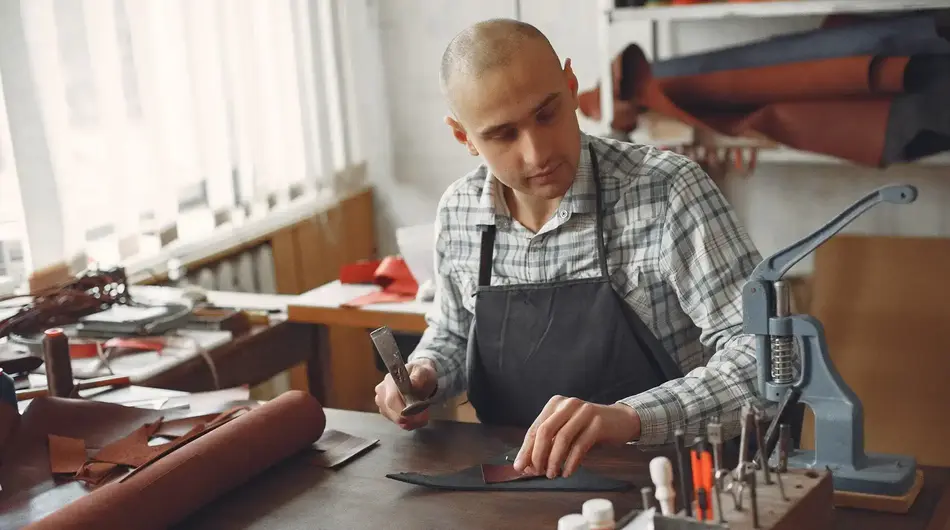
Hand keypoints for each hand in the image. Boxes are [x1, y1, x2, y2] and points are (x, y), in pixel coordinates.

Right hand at [374, 359, 437, 430]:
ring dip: (409, 421)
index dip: (404, 410)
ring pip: (392, 418)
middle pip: (391, 410)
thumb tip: (413, 384)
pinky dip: (406, 423)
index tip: (420, 415)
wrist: (419, 376)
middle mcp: (382, 390)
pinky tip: (415, 417)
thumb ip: (418, 377)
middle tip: (424, 418)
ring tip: (421, 416)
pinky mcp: (384, 409)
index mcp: (390, 379)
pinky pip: (394, 421)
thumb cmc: (421, 374)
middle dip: (408, 418)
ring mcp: (381, 400)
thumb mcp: (424, 372)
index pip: (392, 399)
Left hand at [512, 396, 640, 478]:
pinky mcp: (598, 423)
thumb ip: (549, 444)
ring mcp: (584, 412)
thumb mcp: (567, 431)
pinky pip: (580, 445)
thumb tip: (528, 465)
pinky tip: (567, 472)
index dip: (526, 449)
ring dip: (554, 460)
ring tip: (552, 474)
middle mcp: (568, 404)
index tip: (520, 467)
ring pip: (562, 438)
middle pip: (545, 431)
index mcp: (555, 404)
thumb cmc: (589, 428)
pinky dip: (571, 462)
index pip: (535, 428)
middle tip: (536, 472)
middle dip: (537, 455)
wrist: (621, 421)